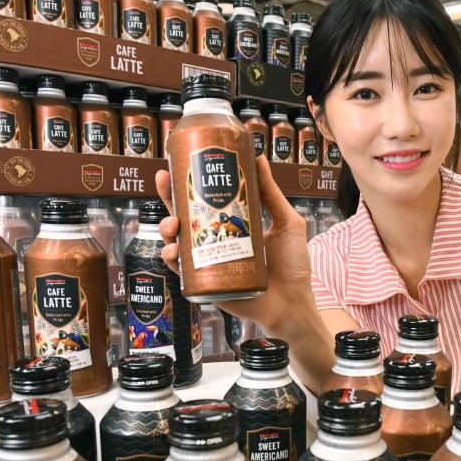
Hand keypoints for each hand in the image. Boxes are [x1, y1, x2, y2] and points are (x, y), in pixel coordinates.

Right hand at [155, 155, 316, 330]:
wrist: (295, 301)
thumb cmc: (293, 264)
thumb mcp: (286, 222)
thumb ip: (271, 194)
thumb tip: (260, 158)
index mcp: (231, 227)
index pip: (204, 203)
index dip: (187, 186)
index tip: (176, 166)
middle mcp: (216, 244)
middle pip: (184, 219)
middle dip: (169, 200)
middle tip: (165, 182)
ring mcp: (210, 264)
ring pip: (177, 244)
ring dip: (167, 231)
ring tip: (173, 225)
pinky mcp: (207, 286)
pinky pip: (183, 273)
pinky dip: (173, 261)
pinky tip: (173, 252)